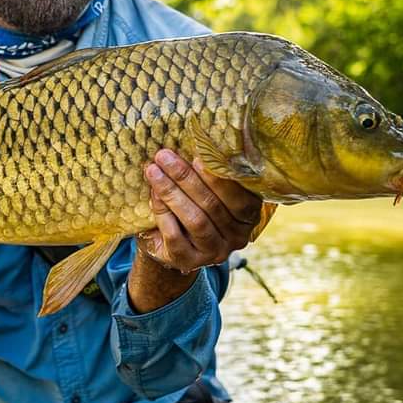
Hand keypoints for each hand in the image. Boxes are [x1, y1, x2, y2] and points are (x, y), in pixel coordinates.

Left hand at [137, 149, 262, 271]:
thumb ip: (210, 173)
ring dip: (172, 192)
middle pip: (212, 205)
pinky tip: (153, 195)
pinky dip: (163, 213)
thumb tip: (197, 141)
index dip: (219, 178)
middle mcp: (237, 237)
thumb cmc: (193, 206)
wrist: (171, 244)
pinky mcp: (189, 261)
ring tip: (153, 171)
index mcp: (249, 216)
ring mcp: (214, 252)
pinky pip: (175, 236)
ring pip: (195, 220)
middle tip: (164, 156)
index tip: (197, 155)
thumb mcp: (208, 190)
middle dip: (186, 177)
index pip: (240, 198)